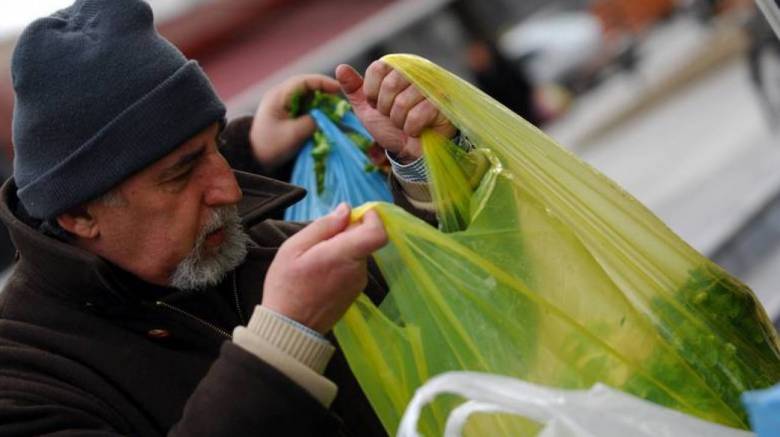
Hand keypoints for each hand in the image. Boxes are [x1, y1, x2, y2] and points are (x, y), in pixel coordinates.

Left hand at [250, 74, 340, 170]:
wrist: (254, 159)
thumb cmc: (270, 146)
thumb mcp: (293, 135)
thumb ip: (312, 122)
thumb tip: (326, 117)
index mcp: (279, 96)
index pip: (304, 81)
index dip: (323, 83)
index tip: (338, 90)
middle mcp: (281, 96)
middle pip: (308, 87)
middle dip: (325, 94)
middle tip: (339, 104)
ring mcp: (284, 105)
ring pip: (308, 98)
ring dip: (321, 104)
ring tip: (334, 113)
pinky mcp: (288, 114)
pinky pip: (306, 107)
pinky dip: (316, 111)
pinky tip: (324, 120)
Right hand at [262, 203, 387, 333]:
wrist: (289, 328)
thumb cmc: (286, 286)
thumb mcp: (294, 248)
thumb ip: (323, 226)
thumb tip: (346, 209)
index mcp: (344, 256)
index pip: (377, 233)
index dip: (372, 218)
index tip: (354, 214)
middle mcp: (358, 270)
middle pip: (365, 240)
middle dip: (347, 233)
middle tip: (319, 240)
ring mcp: (358, 284)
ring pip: (358, 254)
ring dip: (342, 249)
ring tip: (315, 259)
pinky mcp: (355, 293)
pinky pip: (353, 269)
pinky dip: (341, 264)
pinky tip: (320, 272)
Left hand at [336, 61, 455, 163]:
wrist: (409, 151)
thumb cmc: (390, 127)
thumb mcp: (367, 108)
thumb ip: (353, 89)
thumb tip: (340, 68)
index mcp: (398, 67)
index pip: (378, 68)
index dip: (372, 92)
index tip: (378, 104)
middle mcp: (417, 71)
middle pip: (390, 84)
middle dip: (386, 108)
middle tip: (393, 117)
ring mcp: (432, 86)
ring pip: (403, 102)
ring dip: (399, 121)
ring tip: (405, 123)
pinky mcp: (443, 104)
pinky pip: (417, 115)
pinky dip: (411, 128)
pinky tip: (416, 130)